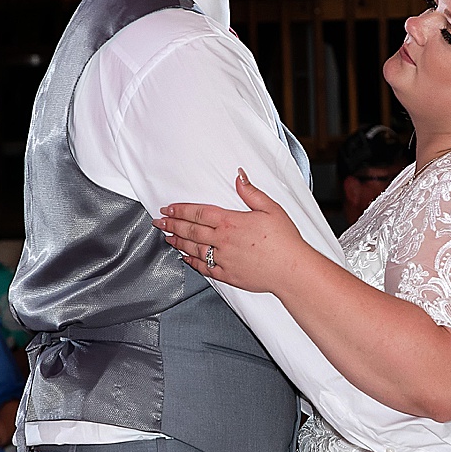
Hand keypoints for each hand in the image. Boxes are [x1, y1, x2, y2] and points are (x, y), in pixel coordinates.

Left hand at [157, 169, 304, 292]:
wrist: (291, 270)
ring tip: (167, 237)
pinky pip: (204, 268)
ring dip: (178, 242)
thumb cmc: (284, 240)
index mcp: (231, 222)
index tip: (168, 208)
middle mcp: (223, 241)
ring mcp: (223, 260)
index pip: (199, 213)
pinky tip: (185, 258)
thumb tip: (239, 176)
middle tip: (159, 221)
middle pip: (191, 231)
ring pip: (194, 249)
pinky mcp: (228, 275)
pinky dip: (192, 262)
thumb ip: (251, 192)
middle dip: (172, 225)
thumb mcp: (270, 209)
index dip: (181, 210)